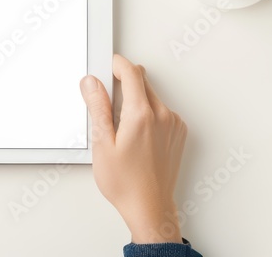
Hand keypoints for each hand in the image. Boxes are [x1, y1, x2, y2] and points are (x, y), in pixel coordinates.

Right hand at [79, 54, 186, 243]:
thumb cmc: (125, 183)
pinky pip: (162, 111)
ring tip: (121, 128)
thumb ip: (98, 108)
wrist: (149, 207)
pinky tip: (135, 136)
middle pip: (142, 82)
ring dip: (136, 101)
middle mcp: (163, 115)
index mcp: (141, 115)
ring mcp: (174, 124)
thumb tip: (92, 83)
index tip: (107, 64)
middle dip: (124, 84)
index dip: (117, 64)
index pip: (131, 73)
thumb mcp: (102, 144)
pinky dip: (148, 114)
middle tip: (106, 103)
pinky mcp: (178, 133)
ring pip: (152, 97)